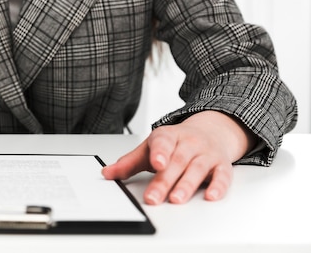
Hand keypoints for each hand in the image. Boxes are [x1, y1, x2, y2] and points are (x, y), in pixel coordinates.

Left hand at [102, 110, 257, 204]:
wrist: (209, 131)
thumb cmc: (174, 144)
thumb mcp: (149, 148)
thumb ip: (129, 162)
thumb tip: (107, 173)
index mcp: (168, 136)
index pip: (162, 142)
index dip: (159, 152)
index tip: (156, 163)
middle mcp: (189, 143)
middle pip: (176, 162)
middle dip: (165, 181)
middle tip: (153, 197)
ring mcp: (206, 153)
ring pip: (197, 168)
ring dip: (187, 185)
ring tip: (176, 199)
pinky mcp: (221, 164)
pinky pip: (222, 175)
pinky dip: (218, 186)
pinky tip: (210, 196)